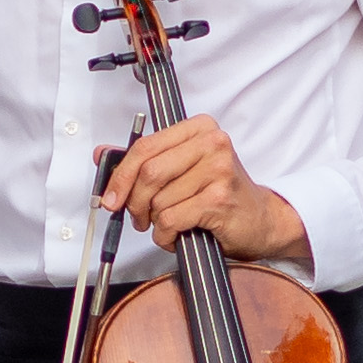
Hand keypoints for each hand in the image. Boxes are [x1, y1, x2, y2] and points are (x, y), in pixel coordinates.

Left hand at [102, 114, 304, 262]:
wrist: (259, 219)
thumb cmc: (219, 193)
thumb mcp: (181, 169)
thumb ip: (144, 160)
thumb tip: (102, 154)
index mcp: (198, 128)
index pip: (145, 146)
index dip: (121, 175)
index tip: (111, 197)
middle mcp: (212, 142)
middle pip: (149, 172)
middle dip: (135, 202)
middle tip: (138, 217)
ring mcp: (218, 169)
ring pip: (160, 199)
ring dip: (157, 221)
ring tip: (171, 224)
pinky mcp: (219, 198)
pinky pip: (172, 219)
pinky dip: (167, 234)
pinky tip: (178, 234)